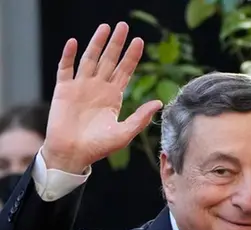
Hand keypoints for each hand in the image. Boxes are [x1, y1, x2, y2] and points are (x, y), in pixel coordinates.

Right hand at [42, 22, 162, 173]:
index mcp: (113, 96)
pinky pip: (65, 68)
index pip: (125, 71)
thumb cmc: (99, 147)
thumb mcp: (124, 133)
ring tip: (105, 27)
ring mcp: (80, 87)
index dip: (132, 56)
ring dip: (96, 43)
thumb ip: (141, 118)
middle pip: (109, 60)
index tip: (139, 41)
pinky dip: (69, 55)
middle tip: (124, 26)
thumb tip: (159, 103)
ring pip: (90, 59)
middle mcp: (98, 88)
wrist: (73, 154)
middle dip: (116, 43)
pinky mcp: (63, 90)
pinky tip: (74, 43)